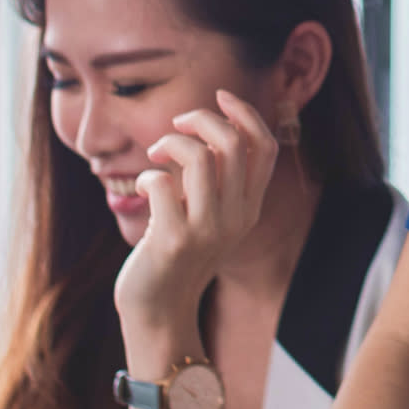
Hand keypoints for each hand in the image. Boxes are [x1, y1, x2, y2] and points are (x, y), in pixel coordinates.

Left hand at [114, 90, 282, 345]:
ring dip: (170, 142)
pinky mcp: (173, 240)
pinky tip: (143, 187)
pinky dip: (147, 174)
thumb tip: (211, 128)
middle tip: (177, 124)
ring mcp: (206, 230)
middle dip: (201, 118)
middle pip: (232, 142)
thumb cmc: (177, 255)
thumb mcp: (210, 218)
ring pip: (198, 156)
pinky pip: (160, 182)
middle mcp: (236, 217)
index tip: (220, 97)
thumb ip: (217, 181)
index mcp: (249, 208)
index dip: (245, 113)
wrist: (158, 311)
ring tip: (156, 155)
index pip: (265, 147)